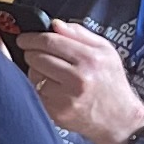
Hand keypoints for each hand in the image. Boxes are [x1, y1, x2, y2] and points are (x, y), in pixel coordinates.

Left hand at [14, 17, 143, 143]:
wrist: (119, 119)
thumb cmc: (111, 83)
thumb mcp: (106, 51)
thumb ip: (79, 34)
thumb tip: (55, 24)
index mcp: (91, 59)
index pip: (51, 41)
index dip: (32, 38)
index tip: (24, 38)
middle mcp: (78, 78)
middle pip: (37, 57)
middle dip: (31, 53)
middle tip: (34, 53)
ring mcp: (66, 98)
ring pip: (34, 75)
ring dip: (36, 71)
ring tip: (51, 74)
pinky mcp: (57, 112)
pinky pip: (36, 93)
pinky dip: (40, 88)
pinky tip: (54, 89)